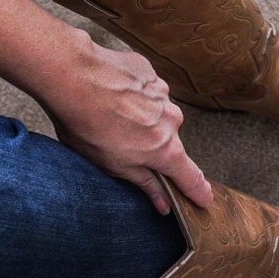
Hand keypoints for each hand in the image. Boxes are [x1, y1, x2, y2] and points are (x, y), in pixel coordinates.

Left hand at [41, 36, 211, 213]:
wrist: (73, 76)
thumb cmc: (88, 124)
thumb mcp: (113, 166)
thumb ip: (144, 183)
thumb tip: (163, 204)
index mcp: (166, 150)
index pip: (191, 177)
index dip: (198, 191)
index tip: (204, 199)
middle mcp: (172, 121)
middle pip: (170, 142)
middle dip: (153, 148)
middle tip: (124, 146)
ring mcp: (163, 94)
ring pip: (158, 115)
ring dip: (142, 120)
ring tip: (112, 118)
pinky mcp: (151, 73)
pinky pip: (148, 92)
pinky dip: (134, 97)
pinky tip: (112, 97)